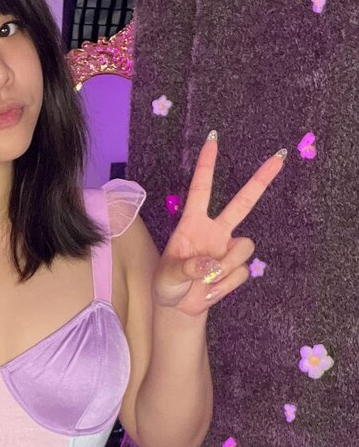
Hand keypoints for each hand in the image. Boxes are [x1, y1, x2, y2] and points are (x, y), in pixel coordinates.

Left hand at [152, 135, 286, 316]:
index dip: (207, 165)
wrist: (178, 307)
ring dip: (226, 266)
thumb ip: (186, 269)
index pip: (201, 188)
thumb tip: (210, 265)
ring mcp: (227, 249)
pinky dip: (224, 285)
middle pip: (243, 202)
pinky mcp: (236, 268)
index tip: (213, 139)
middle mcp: (214, 231)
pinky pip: (241, 272)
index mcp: (192, 223)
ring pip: (244, 246)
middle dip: (261, 180)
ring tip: (205, 281)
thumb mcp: (166, 277)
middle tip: (279, 157)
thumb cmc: (167, 285)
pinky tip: (209, 290)